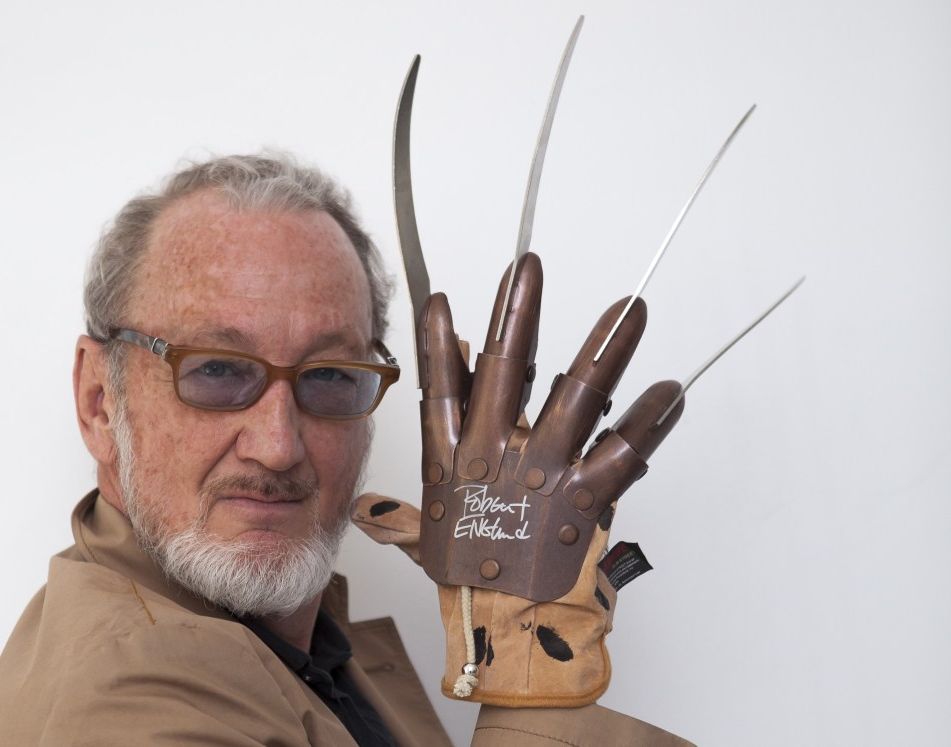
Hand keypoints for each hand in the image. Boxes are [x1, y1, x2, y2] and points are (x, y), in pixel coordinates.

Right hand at [355, 252, 684, 706]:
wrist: (500, 626)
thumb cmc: (464, 578)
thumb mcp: (424, 532)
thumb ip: (398, 512)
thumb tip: (371, 506)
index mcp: (452, 456)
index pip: (441, 383)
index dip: (440, 338)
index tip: (444, 296)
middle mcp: (495, 453)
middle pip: (508, 368)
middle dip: (519, 312)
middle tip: (530, 265)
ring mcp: (542, 470)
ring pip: (577, 396)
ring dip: (606, 347)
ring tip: (631, 308)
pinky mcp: (584, 497)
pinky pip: (625, 452)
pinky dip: (652, 421)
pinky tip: (674, 391)